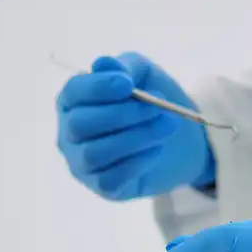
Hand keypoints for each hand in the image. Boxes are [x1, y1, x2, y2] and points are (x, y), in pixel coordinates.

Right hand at [56, 54, 214, 200]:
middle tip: (158, 108)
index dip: (97, 87)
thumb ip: (124, 67)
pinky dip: (138, 162)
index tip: (128, 84)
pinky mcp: (103, 187)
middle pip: (80, 125)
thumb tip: (102, 64)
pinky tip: (157, 149)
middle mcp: (70, 133)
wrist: (181, 139)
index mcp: (74, 100)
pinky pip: (111, 178)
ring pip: (95, 153)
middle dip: (122, 115)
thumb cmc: (152, 101)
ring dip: (136, 138)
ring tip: (166, 126)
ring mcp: (83, 163)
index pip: (73, 92)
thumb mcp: (144, 75)